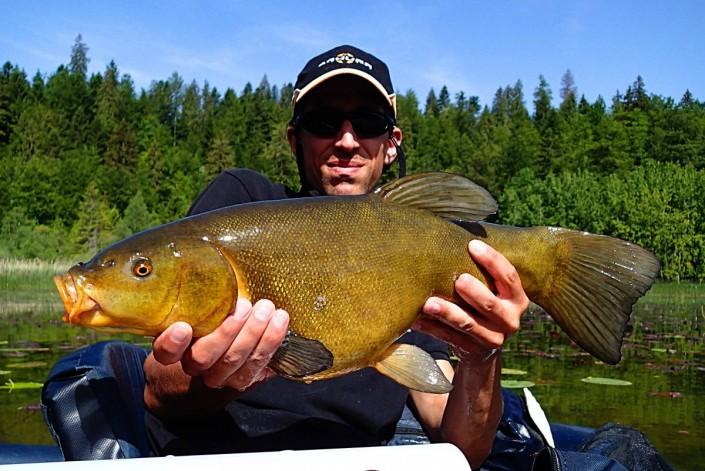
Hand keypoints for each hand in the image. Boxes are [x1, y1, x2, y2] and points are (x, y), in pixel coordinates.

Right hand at [151, 298, 288, 390]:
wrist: (222, 358)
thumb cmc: (209, 322)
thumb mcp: (197, 309)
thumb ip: (198, 299)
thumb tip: (214, 266)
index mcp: (174, 351)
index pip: (165, 353)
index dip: (172, 344)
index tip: (183, 327)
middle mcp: (194, 367)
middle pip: (204, 357)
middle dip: (227, 331)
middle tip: (243, 306)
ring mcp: (219, 377)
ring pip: (234, 360)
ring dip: (254, 333)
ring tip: (267, 309)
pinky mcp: (244, 380)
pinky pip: (258, 364)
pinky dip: (271, 341)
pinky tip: (280, 320)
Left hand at [416, 240, 528, 358]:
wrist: (483, 349)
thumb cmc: (482, 304)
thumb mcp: (492, 290)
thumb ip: (482, 270)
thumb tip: (453, 231)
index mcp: (518, 299)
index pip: (509, 276)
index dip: (492, 260)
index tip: (472, 245)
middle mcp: (510, 320)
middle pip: (490, 304)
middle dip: (474, 291)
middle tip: (458, 280)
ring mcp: (494, 339)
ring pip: (468, 324)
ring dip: (447, 312)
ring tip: (428, 303)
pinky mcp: (473, 351)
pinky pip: (450, 339)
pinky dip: (432, 328)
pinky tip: (416, 320)